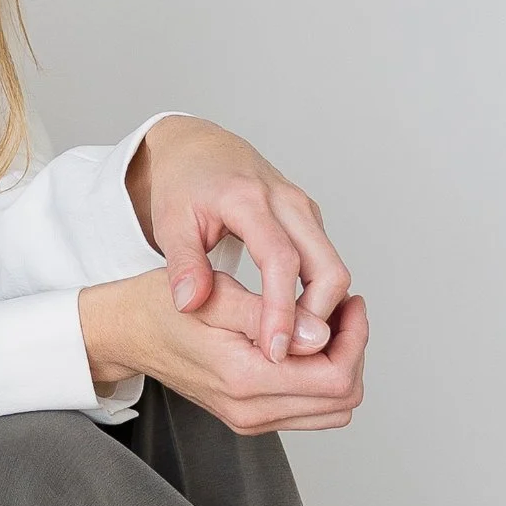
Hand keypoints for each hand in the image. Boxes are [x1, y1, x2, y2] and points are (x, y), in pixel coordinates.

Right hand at [79, 266, 368, 433]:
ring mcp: (251, 419)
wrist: (127, 334)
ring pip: (332, 408)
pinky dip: (320, 376)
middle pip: (343, 399)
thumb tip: (321, 332)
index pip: (336, 378)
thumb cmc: (162, 308)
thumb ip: (269, 315)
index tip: (349, 301)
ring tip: (327, 321)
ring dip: (340, 364)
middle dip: (353, 350)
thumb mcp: (215, 296)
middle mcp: (251, 410)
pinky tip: (307, 339)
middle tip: (344, 308)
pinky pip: (309, 408)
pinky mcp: (251, 417)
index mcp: (245, 379)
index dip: (355, 338)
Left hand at [125, 116, 350, 366]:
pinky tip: (298, 323)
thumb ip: (182, 264)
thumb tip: (191, 304)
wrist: (201, 149)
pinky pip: (328, 265)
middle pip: (329, 269)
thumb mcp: (170, 222)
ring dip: (322, 312)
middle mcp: (288, 203)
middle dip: (317, 318)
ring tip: (293, 347)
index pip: (280, 261)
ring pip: (335, 270)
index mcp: (250, 200)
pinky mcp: (310, 222)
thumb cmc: (185, 184)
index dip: (281, 310)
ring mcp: (305, 212)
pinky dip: (320, 298)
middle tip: (290, 357)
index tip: (275, 351)